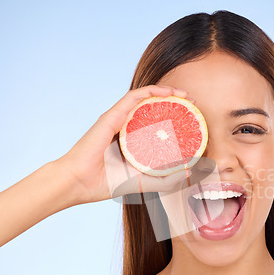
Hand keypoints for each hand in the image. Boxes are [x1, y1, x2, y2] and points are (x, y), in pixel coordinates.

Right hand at [54, 85, 197, 204]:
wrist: (79, 183)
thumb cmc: (106, 183)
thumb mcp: (144, 182)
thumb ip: (166, 179)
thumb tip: (189, 173)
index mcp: (133, 140)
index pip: (156, 123)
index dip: (175, 118)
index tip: (193, 120)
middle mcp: (126, 126)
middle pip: (153, 108)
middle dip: (176, 103)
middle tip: (194, 106)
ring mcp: (118, 119)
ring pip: (146, 98)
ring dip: (167, 92)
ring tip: (186, 95)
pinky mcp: (112, 115)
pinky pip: (134, 97)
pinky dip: (152, 91)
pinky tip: (169, 92)